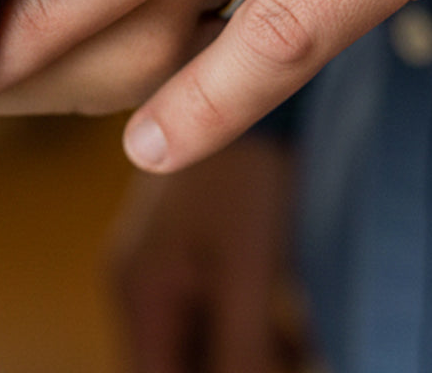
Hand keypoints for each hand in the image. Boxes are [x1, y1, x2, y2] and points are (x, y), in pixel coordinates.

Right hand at [110, 136, 306, 372]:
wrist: (250, 87)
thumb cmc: (243, 176)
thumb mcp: (246, 273)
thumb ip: (241, 349)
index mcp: (139, 294)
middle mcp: (139, 282)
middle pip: (178, 364)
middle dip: (230, 369)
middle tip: (285, 358)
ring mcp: (162, 262)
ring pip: (199, 342)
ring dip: (243, 356)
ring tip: (293, 347)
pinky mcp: (190, 247)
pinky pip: (212, 311)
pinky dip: (247, 329)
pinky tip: (290, 325)